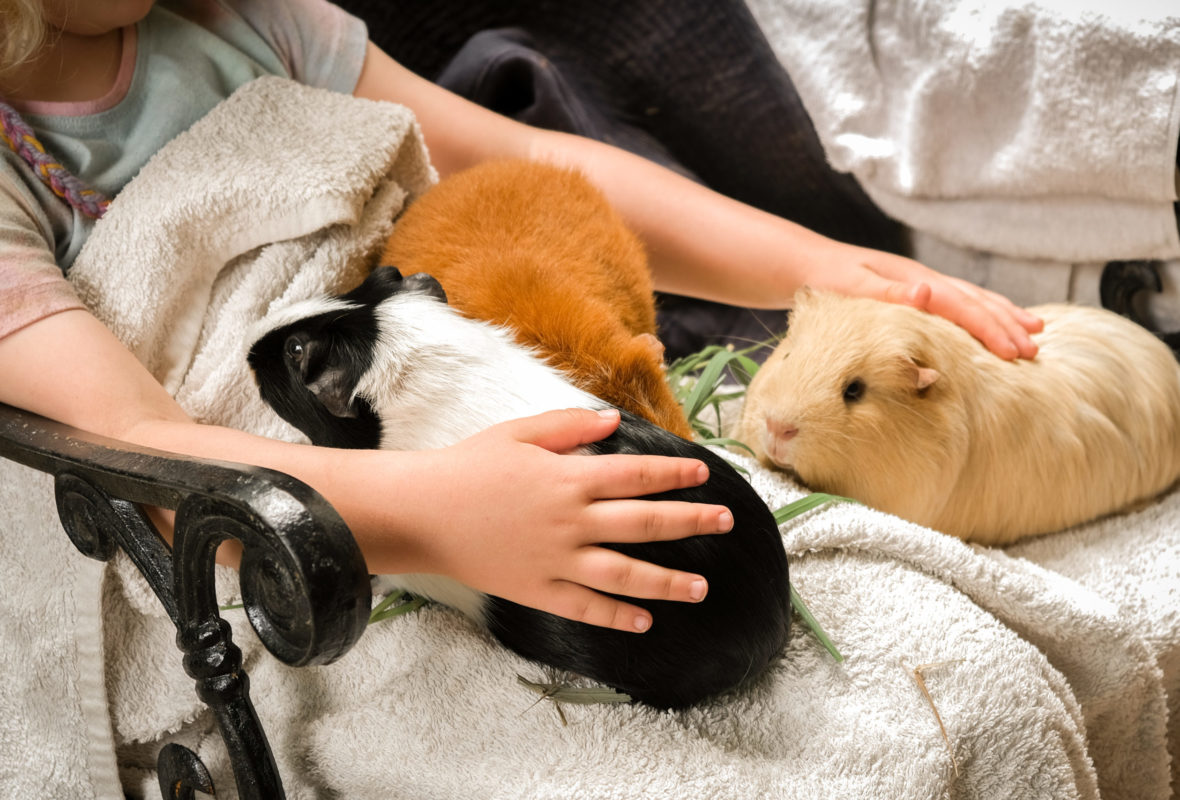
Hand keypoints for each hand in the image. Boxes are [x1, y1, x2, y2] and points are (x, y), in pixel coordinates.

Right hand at [394, 408, 732, 633]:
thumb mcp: (518, 433)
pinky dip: (618, 617)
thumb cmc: (469, 467)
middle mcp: (571, 521)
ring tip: (701, 587)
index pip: (637, 475)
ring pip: (625, 574)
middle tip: (726, 522)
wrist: (422, 513)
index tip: (704, 475)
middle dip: (691, 522)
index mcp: (569, 477)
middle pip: (644, 523)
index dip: (675, 475)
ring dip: (668, 582)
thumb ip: (569, 426)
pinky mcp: (538, 590)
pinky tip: (645, 622)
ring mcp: (557, 560)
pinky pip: (587, 608)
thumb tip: (614, 421)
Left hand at [813, 243, 1043, 359]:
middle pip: (975, 301)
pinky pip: (959, 302)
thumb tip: (927, 292)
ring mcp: (921, 283)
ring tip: (1035, 330)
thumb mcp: (850, 287)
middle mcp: (923, 279)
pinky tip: (995, 320)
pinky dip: (983, 311)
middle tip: (1035, 352)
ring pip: (972, 298)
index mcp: (913, 281)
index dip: (990, 329)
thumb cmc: (824, 281)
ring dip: (1003, 315)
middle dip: (1007, 325)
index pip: (961, 306)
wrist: (804, 264)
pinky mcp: (915, 291)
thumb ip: (888, 293)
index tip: (1014, 351)